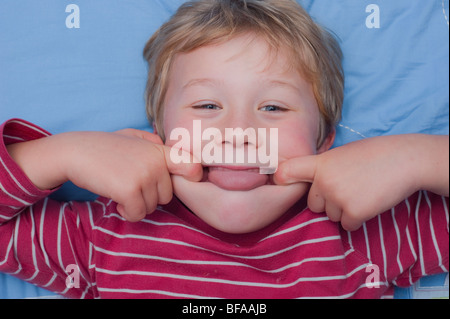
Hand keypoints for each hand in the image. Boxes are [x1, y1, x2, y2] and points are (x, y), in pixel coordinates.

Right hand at [7, 129, 202, 221]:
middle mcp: (156, 162)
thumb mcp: (132, 137)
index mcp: (159, 150)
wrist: (74, 152)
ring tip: (120, 189)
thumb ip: (153, 143)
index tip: (191, 182)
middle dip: (149, 197)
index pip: (191, 165)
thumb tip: (169, 150)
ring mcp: (144, 176)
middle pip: (166, 196)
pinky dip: (126, 212)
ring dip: (136, 205)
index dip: (194, 176)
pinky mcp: (130, 190)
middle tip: (130, 186)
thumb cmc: (104, 146)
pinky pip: (137, 214)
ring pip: (151, 207)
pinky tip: (115, 199)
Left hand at [274, 135, 447, 230]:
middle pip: (313, 204)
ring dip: (344, 211)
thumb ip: (325, 168)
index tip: (276, 182)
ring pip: (331, 216)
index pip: (289, 171)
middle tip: (348, 188)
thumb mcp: (343, 154)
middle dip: (327, 202)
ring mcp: (338, 197)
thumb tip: (312, 183)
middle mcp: (324, 181)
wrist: (404, 160)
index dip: (280, 179)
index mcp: (320, 163)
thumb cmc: (375, 154)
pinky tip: (369, 202)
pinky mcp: (354, 212)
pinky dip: (358, 219)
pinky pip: (347, 225)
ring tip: (362, 192)